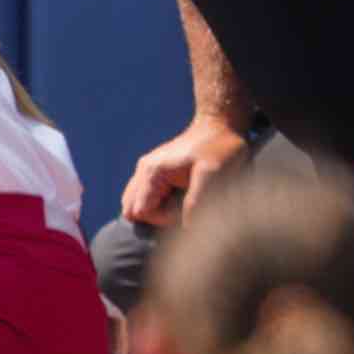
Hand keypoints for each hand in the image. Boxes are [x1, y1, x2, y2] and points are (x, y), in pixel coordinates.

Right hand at [117, 114, 248, 226]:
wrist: (220, 125)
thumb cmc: (219, 148)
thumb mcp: (212, 174)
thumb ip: (196, 202)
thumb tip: (186, 228)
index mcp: (152, 172)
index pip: (141, 212)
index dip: (164, 219)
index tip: (186, 208)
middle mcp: (143, 170)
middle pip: (132, 211)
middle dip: (157, 217)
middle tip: (183, 206)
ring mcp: (146, 170)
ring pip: (135, 205)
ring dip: (157, 212)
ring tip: (180, 202)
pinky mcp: (154, 173)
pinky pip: (142, 198)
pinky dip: (157, 205)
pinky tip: (177, 199)